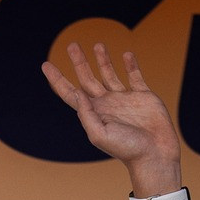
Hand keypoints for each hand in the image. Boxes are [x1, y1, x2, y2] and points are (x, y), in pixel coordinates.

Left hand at [40, 45, 183, 197]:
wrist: (154, 154)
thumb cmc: (126, 148)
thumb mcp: (98, 134)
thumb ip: (86, 113)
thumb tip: (77, 93)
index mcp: (93, 112)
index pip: (70, 93)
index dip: (57, 79)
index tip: (45, 65)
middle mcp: (106, 103)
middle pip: (87, 78)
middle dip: (79, 62)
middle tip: (72, 45)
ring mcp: (124, 99)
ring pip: (109, 74)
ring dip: (103, 59)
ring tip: (97, 45)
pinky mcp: (143, 96)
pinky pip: (135, 76)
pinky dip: (131, 65)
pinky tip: (126, 55)